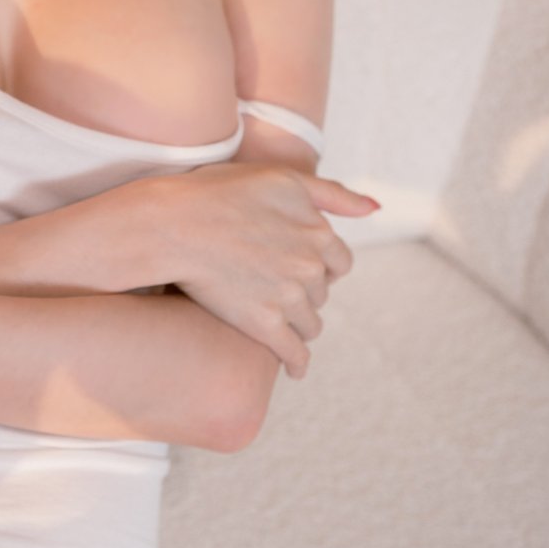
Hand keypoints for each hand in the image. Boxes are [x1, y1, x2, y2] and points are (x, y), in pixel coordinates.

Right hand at [147, 163, 378, 377]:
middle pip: (322, 292)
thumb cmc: (219, 192)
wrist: (172, 223)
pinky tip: (293, 368)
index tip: (304, 270)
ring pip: (311, 324)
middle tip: (280, 291)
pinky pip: (294, 353)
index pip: (340, 261)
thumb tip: (375, 209)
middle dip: (306, 292)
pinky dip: (297, 363)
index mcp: (318, 231)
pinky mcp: (264, 325)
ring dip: (301, 325)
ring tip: (283, 325)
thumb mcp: (282, 178)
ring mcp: (288, 297)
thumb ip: (333, 194)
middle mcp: (310, 266)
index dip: (322, 266)